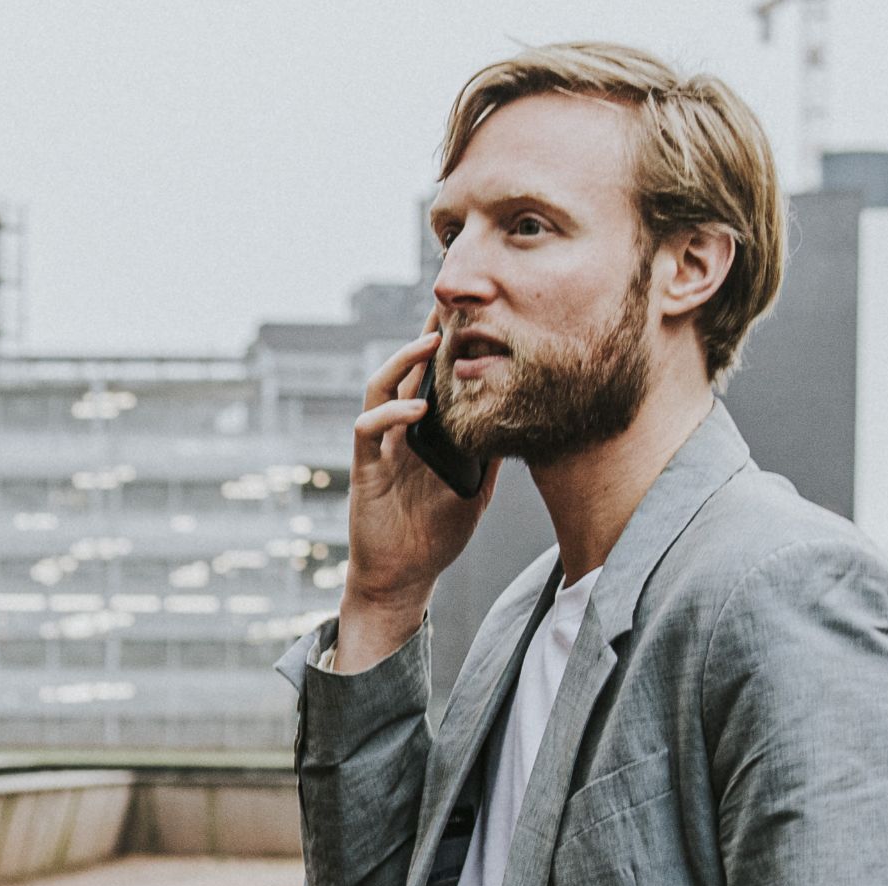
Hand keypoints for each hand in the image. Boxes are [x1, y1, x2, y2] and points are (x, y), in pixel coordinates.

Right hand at [336, 330, 490, 664]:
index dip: (445, 347)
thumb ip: (490, 455)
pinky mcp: (365, 468)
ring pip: (379, 388)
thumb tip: (523, 423)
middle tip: (446, 306)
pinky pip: (367, 430)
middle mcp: (398, 431)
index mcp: (424, 432)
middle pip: (405, 370)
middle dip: (424, 337)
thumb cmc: (437, 534)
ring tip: (429, 343)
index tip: (468, 317)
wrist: (404, 577)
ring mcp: (380, 447)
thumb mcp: (476, 489)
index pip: (432, 378)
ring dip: (402, 363)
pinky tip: (417, 408)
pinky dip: (390, 414)